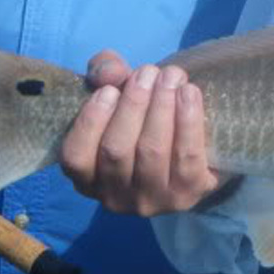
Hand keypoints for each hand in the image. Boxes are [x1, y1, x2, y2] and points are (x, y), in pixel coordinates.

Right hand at [59, 49, 227, 215]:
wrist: (198, 146)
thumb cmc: (145, 115)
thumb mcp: (119, 90)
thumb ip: (106, 72)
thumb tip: (110, 72)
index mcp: (87, 178)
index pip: (76, 157)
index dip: (90, 122)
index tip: (109, 89)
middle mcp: (114, 197)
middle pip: (116, 150)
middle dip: (133, 104)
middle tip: (148, 72)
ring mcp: (152, 200)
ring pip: (152, 151)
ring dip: (161, 107)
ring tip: (171, 76)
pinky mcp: (187, 194)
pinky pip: (187, 157)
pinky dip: (188, 120)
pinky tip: (189, 92)